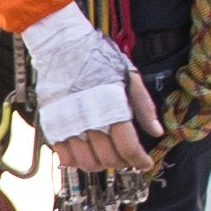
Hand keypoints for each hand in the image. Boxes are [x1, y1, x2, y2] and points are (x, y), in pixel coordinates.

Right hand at [53, 65, 162, 187]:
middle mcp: (90, 121)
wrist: (62, 46)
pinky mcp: (53, 126)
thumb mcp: (129, 77)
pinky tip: (87, 151)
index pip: (128, 148)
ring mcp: (69, 125)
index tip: (145, 162)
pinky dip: (78, 161)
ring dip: (102, 164)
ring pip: (87, 163)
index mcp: (112, 108)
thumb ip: (143, 106)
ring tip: (108, 154)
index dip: (140, 160)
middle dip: (124, 162)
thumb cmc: (97, 59)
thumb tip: (157, 131)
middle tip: (128, 156)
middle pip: (109, 159)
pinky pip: (65, 157)